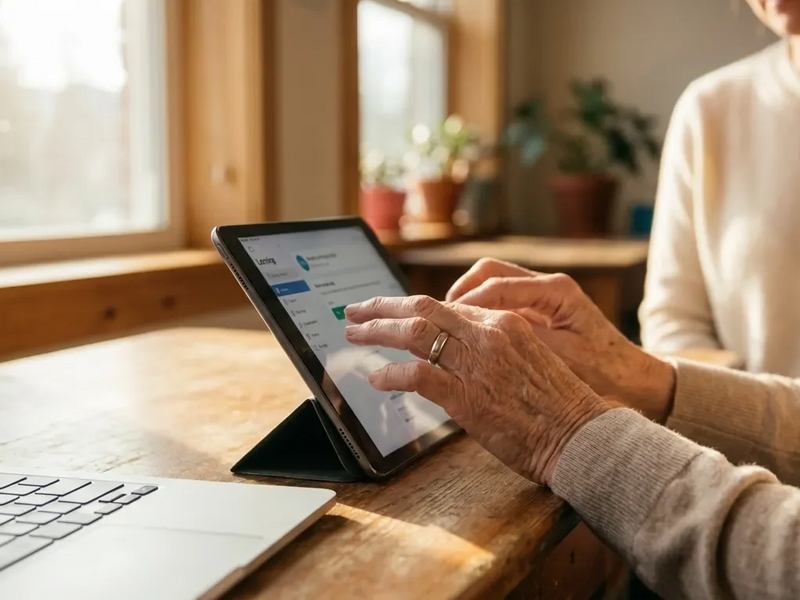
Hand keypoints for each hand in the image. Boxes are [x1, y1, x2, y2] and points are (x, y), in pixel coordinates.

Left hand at [344, 295, 608, 485]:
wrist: (582, 436)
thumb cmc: (558, 406)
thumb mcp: (527, 360)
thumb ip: (491, 350)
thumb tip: (453, 355)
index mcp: (504, 322)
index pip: (445, 306)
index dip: (411, 308)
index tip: (389, 312)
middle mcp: (488, 333)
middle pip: (422, 307)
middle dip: (382, 307)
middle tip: (354, 311)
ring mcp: (476, 363)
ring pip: (414, 332)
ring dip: (377, 331)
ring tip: (354, 334)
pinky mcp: (467, 396)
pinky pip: (417, 375)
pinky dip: (391, 375)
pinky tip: (376, 378)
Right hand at [446, 258, 675, 421]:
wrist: (634, 383)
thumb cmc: (605, 374)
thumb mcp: (561, 360)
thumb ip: (521, 342)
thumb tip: (479, 335)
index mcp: (556, 291)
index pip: (496, 285)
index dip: (464, 303)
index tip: (442, 321)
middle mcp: (548, 286)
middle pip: (488, 272)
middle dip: (458, 293)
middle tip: (435, 318)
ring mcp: (542, 297)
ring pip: (491, 282)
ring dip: (465, 301)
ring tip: (446, 326)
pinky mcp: (539, 311)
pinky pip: (500, 301)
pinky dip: (479, 313)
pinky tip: (467, 335)